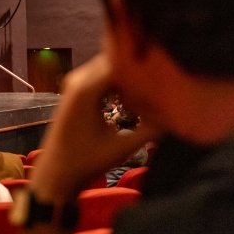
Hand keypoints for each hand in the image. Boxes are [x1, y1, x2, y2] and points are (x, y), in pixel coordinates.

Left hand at [29, 54, 158, 201]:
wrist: (56, 173)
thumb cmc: (87, 161)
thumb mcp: (124, 146)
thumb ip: (152, 128)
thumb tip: (176, 112)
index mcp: (86, 88)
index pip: (120, 60)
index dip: (143, 63)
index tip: (166, 69)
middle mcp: (78, 79)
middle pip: (113, 60)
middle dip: (137, 66)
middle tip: (163, 76)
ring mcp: (74, 83)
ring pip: (107, 67)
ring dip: (128, 75)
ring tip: (152, 86)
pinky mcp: (75, 91)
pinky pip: (100, 76)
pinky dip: (117, 82)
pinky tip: (134, 96)